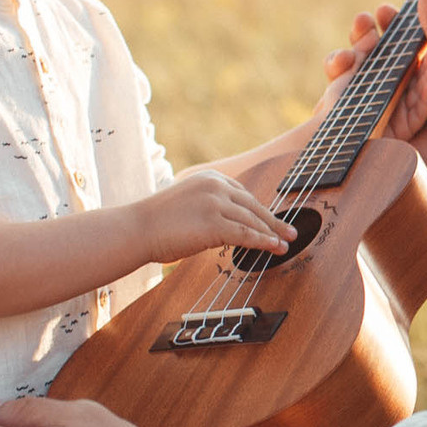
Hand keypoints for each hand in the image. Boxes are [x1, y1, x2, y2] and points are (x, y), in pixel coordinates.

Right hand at [133, 168, 292, 263]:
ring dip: (273, 234)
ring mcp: (216, 204)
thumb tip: (234, 223)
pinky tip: (275, 248)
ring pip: (253, 221)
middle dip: (275, 221)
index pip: (243, 194)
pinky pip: (247, 235)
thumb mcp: (188, 203)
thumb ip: (210, 206)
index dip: (260, 211)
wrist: (135, 229)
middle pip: (254, 206)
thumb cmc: (158, 222)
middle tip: (291, 231)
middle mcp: (216, 186)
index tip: (272, 220)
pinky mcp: (215, 224)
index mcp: (211, 178)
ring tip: (286, 243)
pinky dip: (264, 242)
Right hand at [320, 0, 426, 200]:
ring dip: (359, 65)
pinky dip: (382, 96)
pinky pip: (364, 109)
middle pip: (366, 61)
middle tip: (364, 26)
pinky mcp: (372, 136)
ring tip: (361, 53)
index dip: (384, 26)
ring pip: (357, 83)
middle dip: (362, 41)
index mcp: (415, 72)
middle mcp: (396, 91)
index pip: (391, 43)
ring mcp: (382, 114)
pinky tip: (397, 86)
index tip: (384, 10)